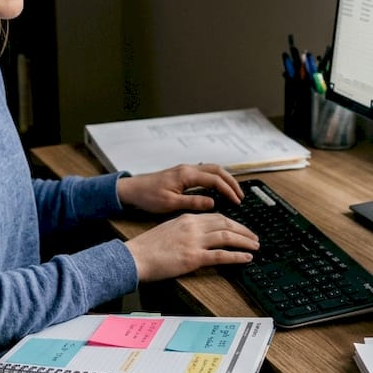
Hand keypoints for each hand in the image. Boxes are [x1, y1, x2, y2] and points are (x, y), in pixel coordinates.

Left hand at [116, 163, 243, 213]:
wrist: (132, 190)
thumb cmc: (148, 196)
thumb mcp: (170, 204)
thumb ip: (193, 202)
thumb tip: (212, 203)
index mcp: (186, 175)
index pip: (215, 180)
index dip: (228, 190)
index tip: (237, 201)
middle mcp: (187, 169)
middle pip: (218, 170)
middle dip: (232, 182)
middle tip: (240, 195)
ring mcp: (185, 170)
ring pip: (212, 169)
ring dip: (224, 179)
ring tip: (233, 192)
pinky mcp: (182, 174)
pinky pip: (204, 172)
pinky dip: (215, 178)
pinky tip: (217, 189)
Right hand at [125, 213, 258, 281]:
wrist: (135, 256)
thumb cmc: (147, 247)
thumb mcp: (168, 229)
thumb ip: (185, 229)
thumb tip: (199, 234)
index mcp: (187, 218)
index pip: (217, 216)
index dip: (232, 222)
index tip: (241, 229)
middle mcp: (193, 227)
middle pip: (226, 223)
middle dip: (243, 230)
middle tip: (254, 237)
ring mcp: (194, 242)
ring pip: (227, 236)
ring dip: (245, 241)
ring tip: (255, 246)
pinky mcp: (193, 258)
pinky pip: (221, 255)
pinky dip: (237, 256)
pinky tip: (246, 257)